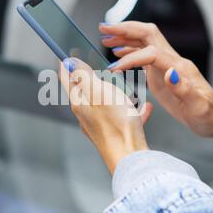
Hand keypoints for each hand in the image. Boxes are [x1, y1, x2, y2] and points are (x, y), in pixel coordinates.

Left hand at [59, 58, 152, 172]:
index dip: (67, 65)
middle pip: (85, 91)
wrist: (129, 157)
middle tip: (93, 66)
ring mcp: (100, 125)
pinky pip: (122, 117)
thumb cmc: (116, 124)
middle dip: (89, 77)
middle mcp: (86, 114)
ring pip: (104, 103)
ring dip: (112, 92)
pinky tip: (145, 107)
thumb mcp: (98, 91)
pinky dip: (131, 109)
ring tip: (123, 85)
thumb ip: (84, 76)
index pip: (67, 79)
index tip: (67, 55)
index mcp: (79, 102)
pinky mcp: (114, 134)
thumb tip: (69, 62)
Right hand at [99, 22, 212, 145]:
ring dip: (125, 36)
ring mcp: (167, 64)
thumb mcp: (198, 107)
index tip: (113, 69)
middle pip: (147, 34)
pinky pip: (144, 54)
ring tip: (105, 37)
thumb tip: (170, 73)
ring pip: (144, 41)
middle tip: (104, 28)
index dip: (130, 57)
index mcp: (179, 68)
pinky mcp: (163, 72)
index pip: (150, 53)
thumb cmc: (208, 116)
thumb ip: (184, 89)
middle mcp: (172, 61)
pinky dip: (129, 50)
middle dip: (125, 29)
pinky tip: (118, 52)